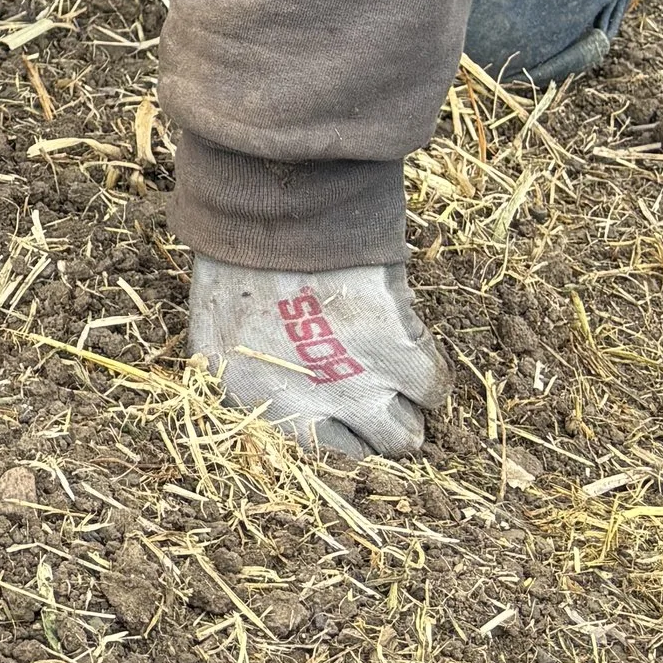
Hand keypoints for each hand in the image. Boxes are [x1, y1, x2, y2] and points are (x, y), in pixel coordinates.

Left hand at [188, 259, 448, 459]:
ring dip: (407, 410)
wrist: (271, 209)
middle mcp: (305, 410)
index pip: (309, 453)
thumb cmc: (242, 250)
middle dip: (376, 428)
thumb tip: (303, 375)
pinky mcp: (395, 356)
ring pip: (404, 435)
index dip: (335, 431)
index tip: (344, 413)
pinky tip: (414, 345)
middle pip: (362, 453)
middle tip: (380, 395)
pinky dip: (431, 372)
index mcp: (250, 400)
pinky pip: (433, 387)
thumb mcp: (229, 317)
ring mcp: (353, 388)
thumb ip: (263, 360)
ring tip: (399, 376)